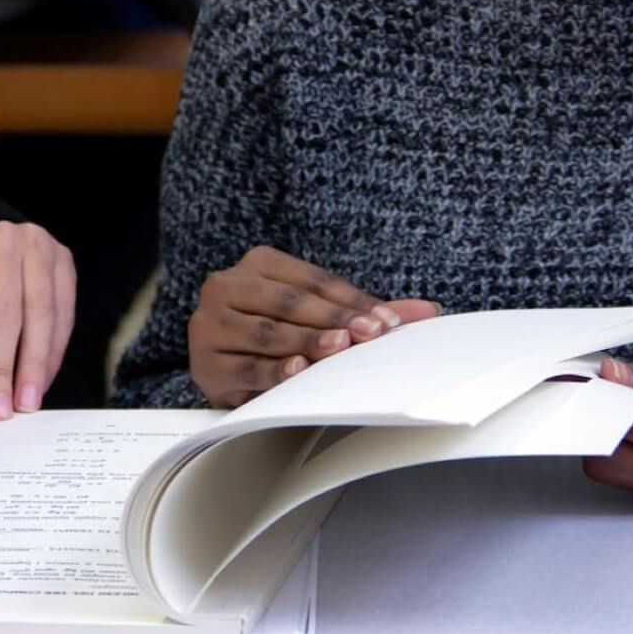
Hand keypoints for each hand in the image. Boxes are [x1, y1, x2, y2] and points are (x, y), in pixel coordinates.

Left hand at [0, 222, 75, 419]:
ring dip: (33, 365)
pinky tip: (41, 382)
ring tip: (25, 403)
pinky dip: (52, 354)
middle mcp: (4, 240)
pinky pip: (63, 315)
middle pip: (5, 313)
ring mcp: (40, 248)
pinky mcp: (65, 263)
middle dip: (1, 368)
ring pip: (40, 314)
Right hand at [188, 245, 439, 407]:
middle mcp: (226, 285)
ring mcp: (210, 324)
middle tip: (371, 334)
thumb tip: (427, 311)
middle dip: (334, 319)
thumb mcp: (316, 317)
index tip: (387, 320)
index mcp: (257, 263)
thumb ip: (364, 312)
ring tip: (340, 348)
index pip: (311, 280)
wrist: (223, 366)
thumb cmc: (277, 336)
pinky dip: (275, 370)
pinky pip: (247, 367)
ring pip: (268, 333)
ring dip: (307, 342)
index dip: (351, 299)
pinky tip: (298, 370)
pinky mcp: (205, 362)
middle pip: (289, 302)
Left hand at [585, 331, 632, 506]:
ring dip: (610, 438)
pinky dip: (626, 449)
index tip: (586, 378)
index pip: (626, 428)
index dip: (600, 399)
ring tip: (625, 404)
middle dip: (599, 424)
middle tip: (601, 390)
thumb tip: (608, 377)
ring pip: (616, 473)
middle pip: (609, 462)